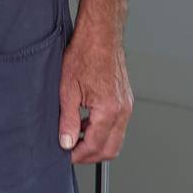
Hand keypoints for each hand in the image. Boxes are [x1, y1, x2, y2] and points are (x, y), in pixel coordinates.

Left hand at [57, 18, 133, 163]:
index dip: (78, 156)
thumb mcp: (67, 90)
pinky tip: (85, 123)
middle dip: (90, 155)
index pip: (96, 146)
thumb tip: (67, 143)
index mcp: (109, 110)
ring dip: (96, 143)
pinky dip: (102, 130)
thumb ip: (68, 121)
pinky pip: (117, 125)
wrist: (100, 35)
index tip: (65, 156)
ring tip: (75, 136)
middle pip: (111, 149)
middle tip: (71, 152)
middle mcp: (123, 110)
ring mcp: (127, 105)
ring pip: (116, 139)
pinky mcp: (125, 100)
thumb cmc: (84, 55)